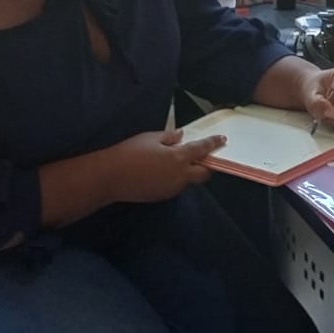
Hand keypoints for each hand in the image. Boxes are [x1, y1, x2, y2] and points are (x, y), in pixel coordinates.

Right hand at [105, 129, 225, 202]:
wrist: (111, 177)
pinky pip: (176, 186)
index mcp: (178, 157)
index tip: (222, 140)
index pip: (202, 150)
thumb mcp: (150, 138)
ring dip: (188, 172)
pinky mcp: (164, 196)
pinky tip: (161, 172)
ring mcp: (173, 188)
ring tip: (172, 162)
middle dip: (206, 166)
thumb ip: (170, 137)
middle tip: (200, 157)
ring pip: (189, 181)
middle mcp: (180, 175)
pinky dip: (175, 179)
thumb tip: (181, 136)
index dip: (214, 143)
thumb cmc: (130, 153)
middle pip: (204, 173)